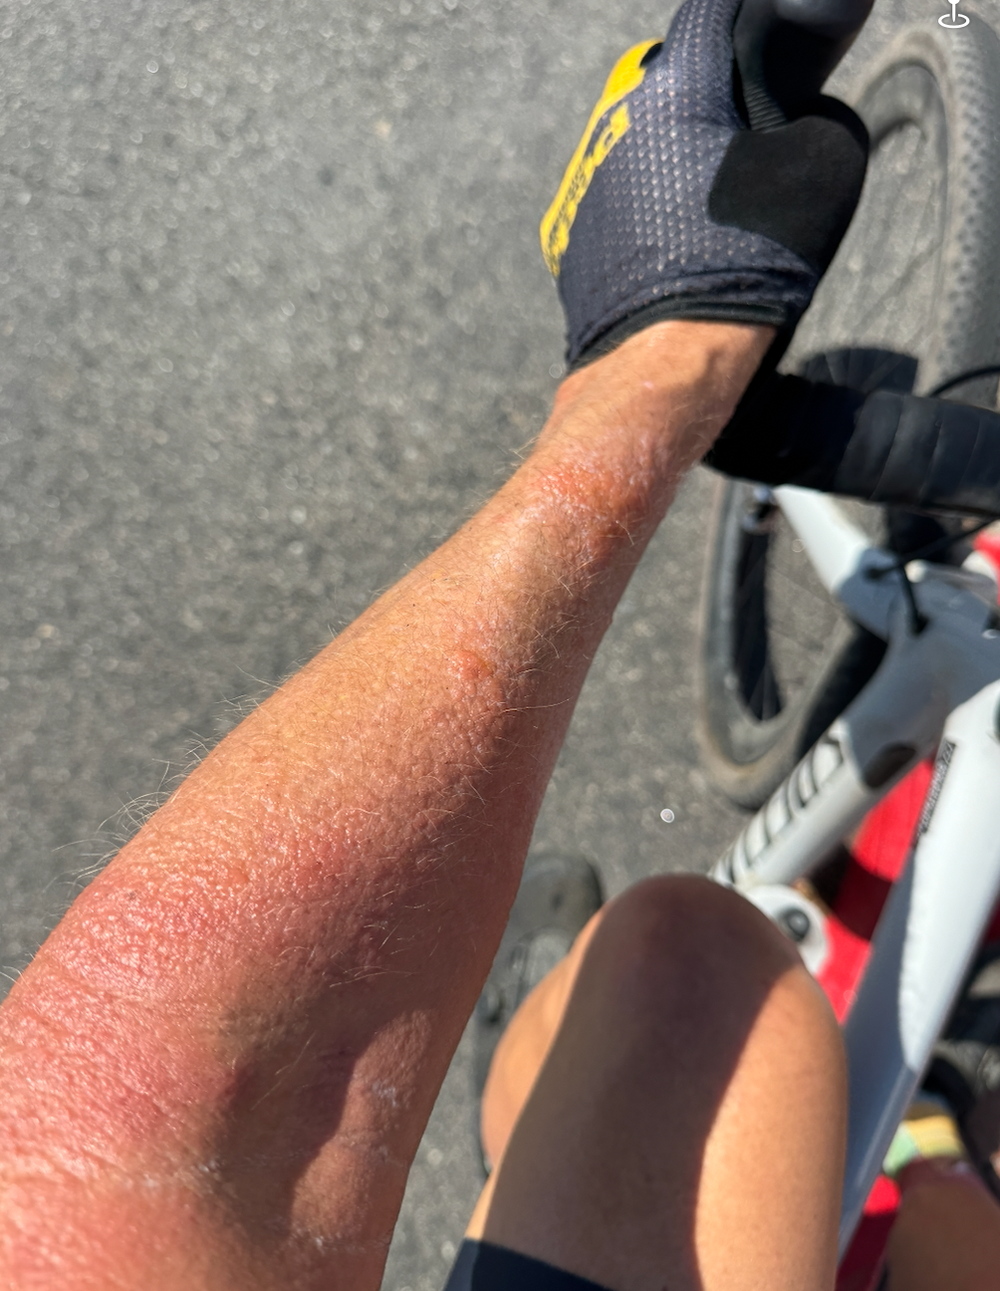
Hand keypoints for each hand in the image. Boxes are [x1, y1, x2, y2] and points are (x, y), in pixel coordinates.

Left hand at [541, 0, 868, 368]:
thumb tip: (794, 116)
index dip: (743, 16)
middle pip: (670, 83)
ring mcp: (584, 179)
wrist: (667, 361)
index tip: (760, 30)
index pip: (711, 11)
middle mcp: (618, 122)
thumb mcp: (823, 172)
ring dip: (670, 158)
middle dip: (706, 99)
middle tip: (745, 142)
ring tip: (708, 211)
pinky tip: (672, 248)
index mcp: (677, 89)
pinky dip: (644, 210)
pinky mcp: (568, 232)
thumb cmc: (746, 262)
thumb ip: (813, 117)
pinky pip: (615, 200)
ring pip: (638, 143)